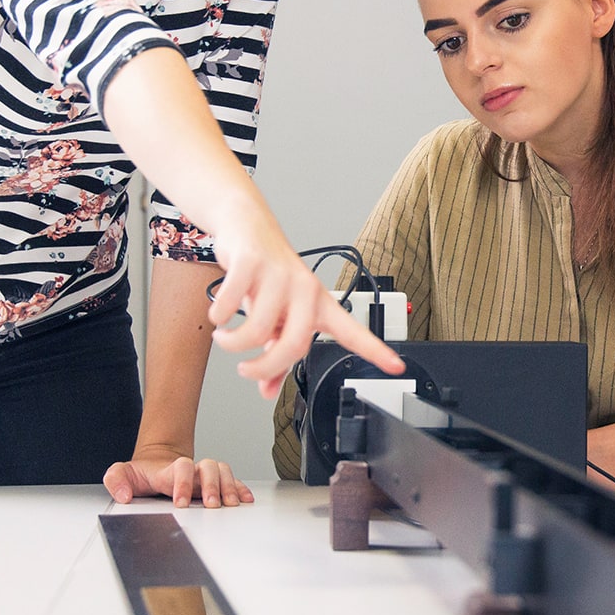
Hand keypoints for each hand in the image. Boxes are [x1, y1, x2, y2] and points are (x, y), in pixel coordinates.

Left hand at [103, 449, 255, 508]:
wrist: (155, 465)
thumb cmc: (141, 474)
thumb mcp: (121, 474)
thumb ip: (116, 480)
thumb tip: (124, 496)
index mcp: (170, 470)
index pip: (181, 468)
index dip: (183, 483)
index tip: (180, 503)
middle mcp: (192, 470)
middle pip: (208, 467)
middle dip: (212, 485)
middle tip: (210, 505)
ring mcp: (203, 475)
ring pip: (223, 471)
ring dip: (228, 486)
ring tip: (230, 504)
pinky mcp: (213, 483)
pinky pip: (232, 480)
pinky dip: (240, 488)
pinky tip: (245, 499)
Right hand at [205, 215, 403, 397]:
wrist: (246, 225)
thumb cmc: (267, 275)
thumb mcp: (276, 315)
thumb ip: (274, 351)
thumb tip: (266, 389)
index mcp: (318, 304)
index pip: (351, 330)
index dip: (374, 350)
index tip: (396, 366)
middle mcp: (304, 289)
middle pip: (295, 343)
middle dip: (264, 367)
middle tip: (246, 370)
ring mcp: (279, 274)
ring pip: (258, 328)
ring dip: (233, 343)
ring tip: (225, 338)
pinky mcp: (252, 262)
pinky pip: (232, 303)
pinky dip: (219, 315)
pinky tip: (219, 314)